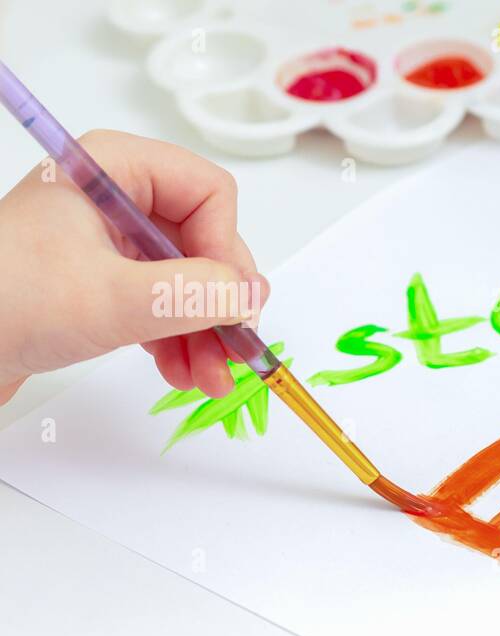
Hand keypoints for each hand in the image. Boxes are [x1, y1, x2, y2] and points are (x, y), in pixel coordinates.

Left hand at [0, 129, 268, 404]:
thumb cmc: (2, 304)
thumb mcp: (110, 299)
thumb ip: (191, 295)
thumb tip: (250, 298)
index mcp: (113, 170)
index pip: (209, 193)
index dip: (227, 251)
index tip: (228, 303)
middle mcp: (115, 198)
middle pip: (206, 241)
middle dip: (222, 302)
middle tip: (234, 349)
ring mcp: (107, 242)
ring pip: (190, 280)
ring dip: (208, 331)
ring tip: (211, 377)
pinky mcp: (98, 282)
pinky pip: (163, 303)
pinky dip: (181, 339)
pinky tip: (183, 372)